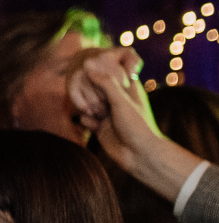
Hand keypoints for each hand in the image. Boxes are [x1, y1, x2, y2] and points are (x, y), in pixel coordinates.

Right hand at [69, 47, 201, 199]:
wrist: (138, 154)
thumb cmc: (136, 125)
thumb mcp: (121, 101)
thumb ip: (106, 83)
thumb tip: (88, 67)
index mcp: (128, 89)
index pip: (109, 73)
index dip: (99, 74)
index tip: (95, 79)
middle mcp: (117, 99)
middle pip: (95, 88)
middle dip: (91, 94)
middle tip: (101, 104)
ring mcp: (107, 113)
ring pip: (88, 103)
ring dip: (88, 107)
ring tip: (99, 116)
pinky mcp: (99, 126)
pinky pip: (85, 118)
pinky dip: (86, 120)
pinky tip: (94, 126)